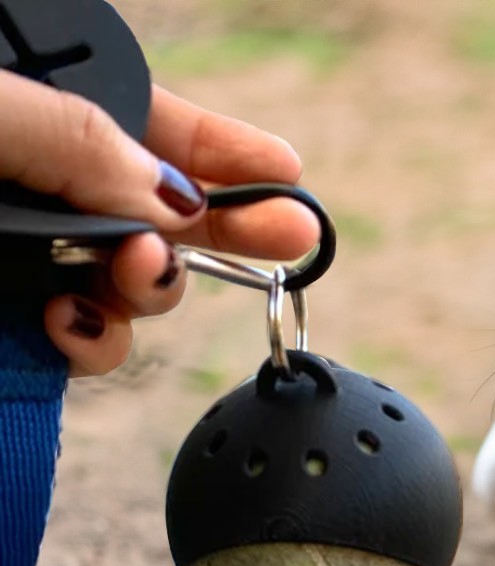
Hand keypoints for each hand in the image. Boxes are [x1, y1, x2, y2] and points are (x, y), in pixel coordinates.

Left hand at [0, 70, 320, 375]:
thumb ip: (83, 140)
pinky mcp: (15, 323)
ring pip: (134, 287)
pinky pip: (83, 345)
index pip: (154, 128)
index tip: (286, 167)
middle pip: (164, 216)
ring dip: (154, 287)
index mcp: (47, 114)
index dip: (224, 151)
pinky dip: (93, 345)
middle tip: (290, 235)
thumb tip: (177, 203)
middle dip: (226, 230)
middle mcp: (52, 190)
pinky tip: (67, 322)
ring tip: (136, 269)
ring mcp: (35, 259)